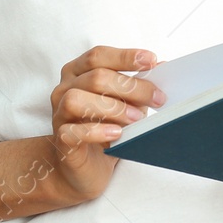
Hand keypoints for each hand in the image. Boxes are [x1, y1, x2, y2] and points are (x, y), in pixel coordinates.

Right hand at [48, 46, 163, 203]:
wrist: (84, 166)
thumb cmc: (105, 127)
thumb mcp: (127, 102)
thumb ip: (139, 84)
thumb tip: (162, 66)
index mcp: (78, 72)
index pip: (98, 56)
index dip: (125, 56)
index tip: (151, 61)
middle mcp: (64, 89)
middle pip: (95, 77)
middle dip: (131, 86)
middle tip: (157, 98)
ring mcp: (59, 114)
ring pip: (77, 99)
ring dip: (113, 107)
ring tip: (136, 118)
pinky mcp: (60, 139)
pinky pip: (72, 131)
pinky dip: (97, 130)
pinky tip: (117, 133)